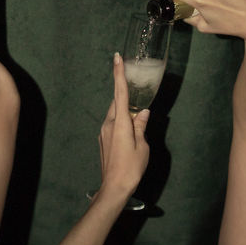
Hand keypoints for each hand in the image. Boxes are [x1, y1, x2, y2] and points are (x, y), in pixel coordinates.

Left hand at [96, 53, 149, 200]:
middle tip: (135, 87)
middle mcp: (109, 123)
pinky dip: (121, 121)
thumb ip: (141, 126)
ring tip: (137, 117)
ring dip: (124, 111)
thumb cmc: (131, 167)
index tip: (117, 57)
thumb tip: (142, 112)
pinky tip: (130, 131)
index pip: (119, 92)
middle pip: (117, 102)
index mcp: (120, 122)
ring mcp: (103, 132)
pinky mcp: (103, 140)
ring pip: (115, 114)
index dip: (118, 73)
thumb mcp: (142, 146)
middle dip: (125, 94)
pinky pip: (113, 124)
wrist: (114, 188)